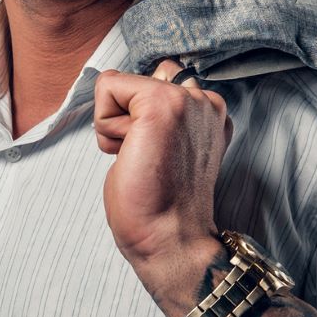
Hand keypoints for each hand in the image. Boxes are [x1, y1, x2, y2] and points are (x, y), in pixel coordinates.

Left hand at [93, 58, 233, 268]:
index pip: (158, 80)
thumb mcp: (167, 145)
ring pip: (120, 84)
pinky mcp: (161, 104)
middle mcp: (205, 99)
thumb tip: (145, 78)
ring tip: (142, 158)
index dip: (140, 119)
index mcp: (210, 110)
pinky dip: (105, 124)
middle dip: (128, 118)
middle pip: (137, 80)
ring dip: (116, 124)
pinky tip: (129, 153)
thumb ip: (163, 111)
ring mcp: (187, 99)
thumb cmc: (159, 203)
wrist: (166, 238)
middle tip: (148, 158)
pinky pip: (108, 86)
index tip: (158, 156)